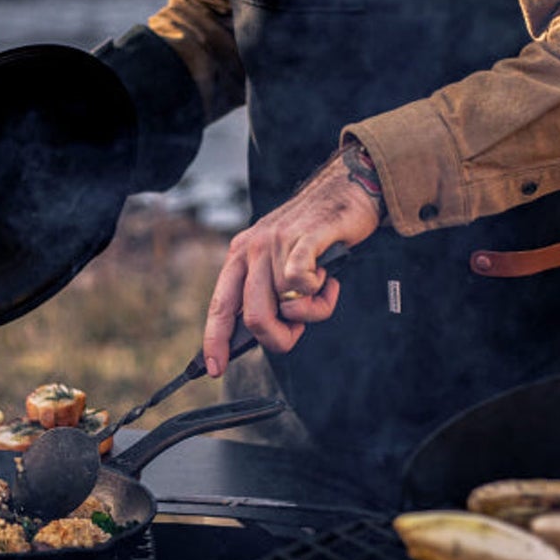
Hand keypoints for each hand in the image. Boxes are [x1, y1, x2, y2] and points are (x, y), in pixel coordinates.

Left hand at [203, 150, 383, 372]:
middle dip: (278, 338)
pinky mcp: (306, 238)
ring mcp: (278, 242)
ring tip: (322, 291)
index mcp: (240, 256)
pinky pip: (301, 282)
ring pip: (287, 305)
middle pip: (254, 316)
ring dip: (312, 311)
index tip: (214, 368)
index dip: (215, 340)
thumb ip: (268, 295)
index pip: (220, 306)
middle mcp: (253, 249)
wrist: (344, 191)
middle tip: (297, 334)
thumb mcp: (278, 263)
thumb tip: (262, 336)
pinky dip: (319, 293)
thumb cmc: (314, 235)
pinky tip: (325, 279)